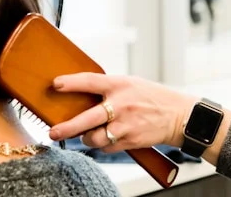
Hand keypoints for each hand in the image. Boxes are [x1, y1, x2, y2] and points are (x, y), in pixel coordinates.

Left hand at [46, 73, 194, 153]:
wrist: (178, 116)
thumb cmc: (151, 97)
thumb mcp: (131, 84)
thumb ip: (109, 88)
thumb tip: (80, 95)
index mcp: (120, 85)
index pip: (91, 82)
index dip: (71, 83)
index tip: (55, 84)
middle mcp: (121, 105)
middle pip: (87, 119)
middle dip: (67, 128)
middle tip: (53, 132)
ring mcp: (125, 125)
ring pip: (94, 138)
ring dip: (87, 138)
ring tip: (87, 134)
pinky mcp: (130, 141)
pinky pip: (106, 148)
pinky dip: (104, 145)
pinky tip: (109, 137)